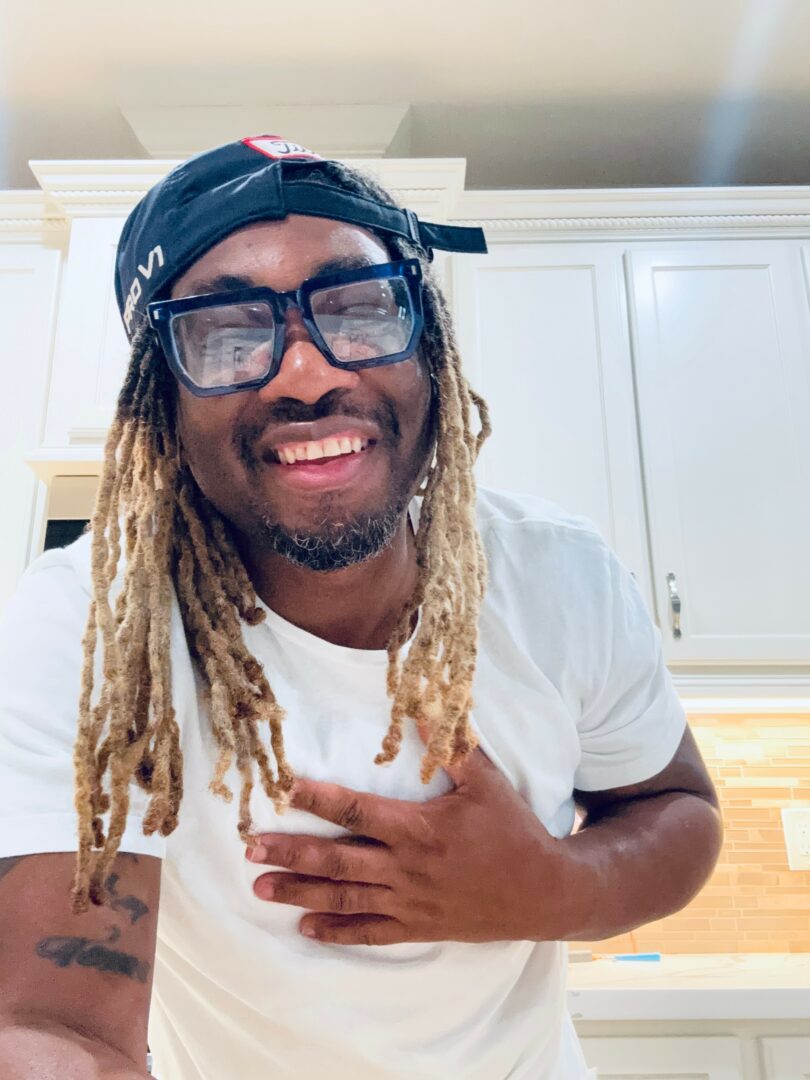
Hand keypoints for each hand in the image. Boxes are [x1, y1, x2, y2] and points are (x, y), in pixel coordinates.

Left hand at [245, 742, 563, 945]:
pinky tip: (306, 929)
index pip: (357, 810)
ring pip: (345, 898)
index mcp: (418, 829)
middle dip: (291, 853)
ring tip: (260, 889)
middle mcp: (406, 868)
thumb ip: (451, 746)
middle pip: (337, 860)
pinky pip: (370, 933)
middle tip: (250, 849)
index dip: (318, 799)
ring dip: (300, 893)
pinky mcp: (419, 927)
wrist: (546, 893)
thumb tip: (419, 706)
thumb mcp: (487, 782)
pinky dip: (337, 932)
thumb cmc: (514, 832)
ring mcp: (410, 902)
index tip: (284, 789)